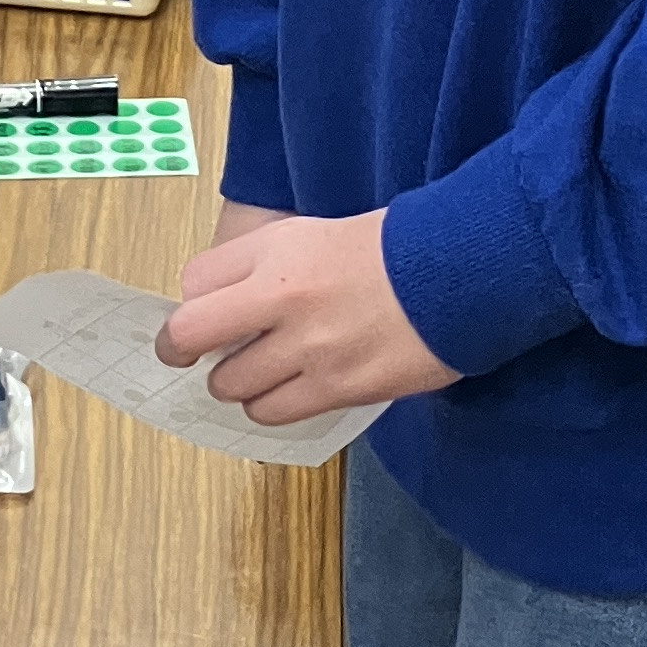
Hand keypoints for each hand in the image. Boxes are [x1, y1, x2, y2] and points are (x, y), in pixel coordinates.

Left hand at [156, 209, 459, 423]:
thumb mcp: (316, 234)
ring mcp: (309, 348)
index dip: (192, 304)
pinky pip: (276, 412)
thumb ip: (264, 264)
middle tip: (201, 358)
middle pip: (190, 337)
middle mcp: (282, 298)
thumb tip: (223, 307)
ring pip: (232, 386)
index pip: (193, 284)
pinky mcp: (338, 388)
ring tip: (266, 372)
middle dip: (185, 352)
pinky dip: (275, 405)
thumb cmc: (396, 249)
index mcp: (276, 252)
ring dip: (240, 384)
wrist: (462, 273)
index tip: (201, 317)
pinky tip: (294, 389)